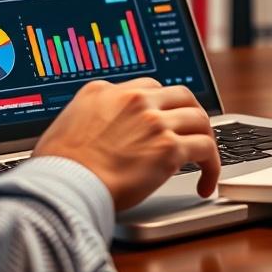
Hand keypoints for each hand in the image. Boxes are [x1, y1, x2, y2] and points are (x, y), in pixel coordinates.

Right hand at [33, 78, 219, 210]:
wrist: (66, 184)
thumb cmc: (59, 167)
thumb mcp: (66, 125)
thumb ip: (88, 120)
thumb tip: (93, 133)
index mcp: (104, 91)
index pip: (146, 88)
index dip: (160, 105)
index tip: (164, 120)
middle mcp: (134, 100)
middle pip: (180, 94)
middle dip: (190, 113)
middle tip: (192, 133)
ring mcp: (154, 121)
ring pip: (199, 118)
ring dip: (205, 138)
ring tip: (204, 159)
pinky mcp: (169, 147)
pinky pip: (206, 148)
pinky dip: (212, 166)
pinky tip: (205, 183)